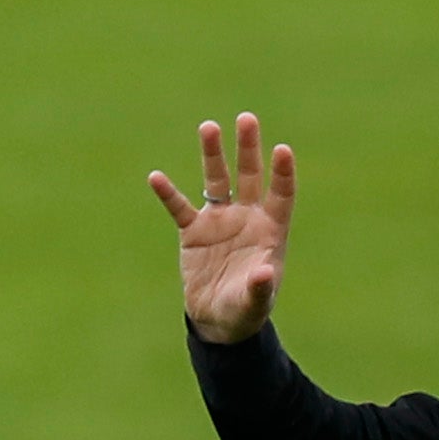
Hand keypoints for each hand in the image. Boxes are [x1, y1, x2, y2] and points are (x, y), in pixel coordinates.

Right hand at [144, 112, 294, 344]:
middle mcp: (246, 218)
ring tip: (209, 127)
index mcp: (270, 230)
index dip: (282, 173)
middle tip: (247, 118)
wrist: (218, 321)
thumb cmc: (245, 310)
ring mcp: (219, 220)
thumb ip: (260, 287)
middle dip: (248, 148)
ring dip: (213, 155)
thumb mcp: (255, 302)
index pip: (280, 194)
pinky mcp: (193, 231)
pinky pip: (179, 207)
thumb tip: (265, 273)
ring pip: (216, 180)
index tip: (282, 149)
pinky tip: (156, 177)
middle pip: (249, 175)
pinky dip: (168, 194)